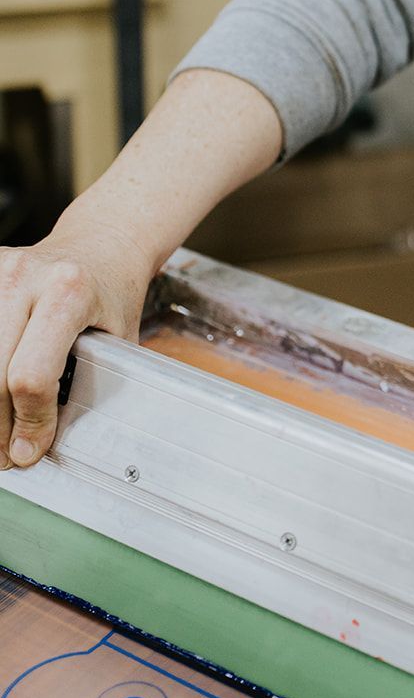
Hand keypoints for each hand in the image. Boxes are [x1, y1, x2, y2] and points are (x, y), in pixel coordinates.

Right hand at [0, 223, 153, 468]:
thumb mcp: (118, 337)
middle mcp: (25, 277)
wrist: (102, 243)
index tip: (30, 449)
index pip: (32, 375)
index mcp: (70, 291)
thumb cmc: (113, 293)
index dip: (30, 422)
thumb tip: (47, 445)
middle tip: (6, 454)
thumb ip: (92, 384)